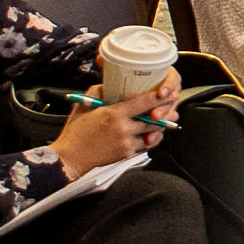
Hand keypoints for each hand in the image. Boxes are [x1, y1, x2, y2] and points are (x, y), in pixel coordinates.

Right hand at [49, 74, 172, 173]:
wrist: (70, 158)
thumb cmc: (75, 132)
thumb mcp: (83, 106)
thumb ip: (97, 92)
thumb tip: (109, 84)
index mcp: (114, 114)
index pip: (143, 103)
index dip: (158, 97)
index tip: (166, 92)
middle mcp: (123, 129)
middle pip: (153, 120)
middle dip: (166, 113)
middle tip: (173, 106)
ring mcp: (126, 143)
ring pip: (152, 134)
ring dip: (161, 127)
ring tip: (167, 120)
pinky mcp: (126, 154)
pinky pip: (145, 146)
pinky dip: (151, 139)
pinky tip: (153, 134)